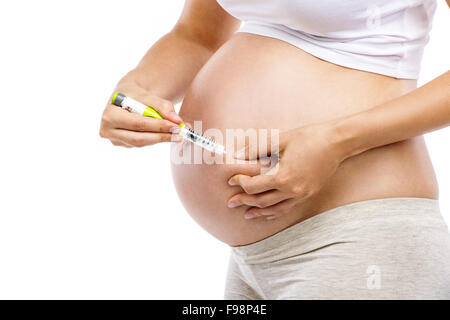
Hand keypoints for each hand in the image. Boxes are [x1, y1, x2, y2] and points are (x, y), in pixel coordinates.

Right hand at [99, 82, 183, 146]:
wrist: (125, 97)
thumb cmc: (133, 94)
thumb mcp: (145, 94)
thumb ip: (161, 106)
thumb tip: (176, 120)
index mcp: (110, 114)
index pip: (137, 123)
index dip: (158, 126)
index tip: (176, 125)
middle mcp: (108, 129)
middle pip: (138, 138)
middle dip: (162, 136)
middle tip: (180, 133)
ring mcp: (114, 139)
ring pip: (141, 143)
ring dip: (161, 139)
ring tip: (179, 134)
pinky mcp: (123, 143)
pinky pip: (141, 143)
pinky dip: (156, 139)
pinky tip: (167, 134)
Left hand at [227, 123, 345, 219]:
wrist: (337, 142)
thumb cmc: (309, 138)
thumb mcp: (280, 140)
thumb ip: (257, 149)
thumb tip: (238, 155)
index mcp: (282, 176)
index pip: (253, 186)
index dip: (240, 183)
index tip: (231, 179)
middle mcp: (291, 190)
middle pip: (261, 201)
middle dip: (243, 201)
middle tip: (230, 202)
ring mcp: (301, 195)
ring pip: (274, 209)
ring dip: (258, 211)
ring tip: (246, 214)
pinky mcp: (308, 195)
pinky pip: (288, 208)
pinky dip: (275, 213)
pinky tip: (267, 214)